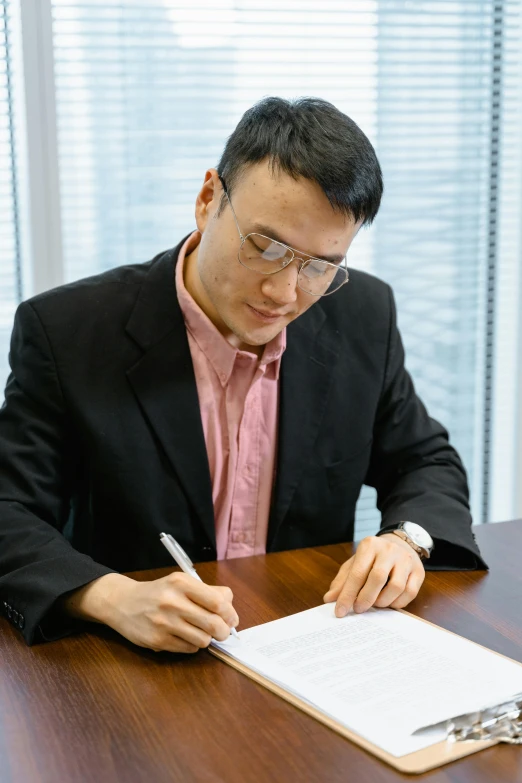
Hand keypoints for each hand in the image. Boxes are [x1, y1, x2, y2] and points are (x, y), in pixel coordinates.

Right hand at [63, 571, 239, 652]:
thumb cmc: (158, 593)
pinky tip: (184, 636)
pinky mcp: (157, 641)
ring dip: (206, 639)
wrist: (123, 603)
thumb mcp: (180, 583)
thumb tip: (230, 607)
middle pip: (214, 624)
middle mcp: (172, 601)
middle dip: (224, 631)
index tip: (232, 619)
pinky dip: (192, 645)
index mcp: (181, 583)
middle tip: (222, 632)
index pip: (218, 601)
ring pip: (203, 640)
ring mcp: (163, 623)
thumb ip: (207, 592)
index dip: (230, 614)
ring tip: (199, 632)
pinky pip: (188, 649)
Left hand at [323, 533, 424, 616]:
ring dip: (383, 601)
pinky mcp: (418, 571)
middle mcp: (389, 550)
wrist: (400, 544)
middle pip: (377, 578)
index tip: (340, 611)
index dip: (347, 594)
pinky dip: (398, 603)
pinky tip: (389, 602)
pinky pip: (410, 592)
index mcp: (369, 546)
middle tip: (358, 610)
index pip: (357, 573)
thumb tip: (330, 599)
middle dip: (365, 598)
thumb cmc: (373, 557)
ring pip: (396, 586)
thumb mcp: (355, 563)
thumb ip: (343, 580)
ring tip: (375, 605)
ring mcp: (406, 560)